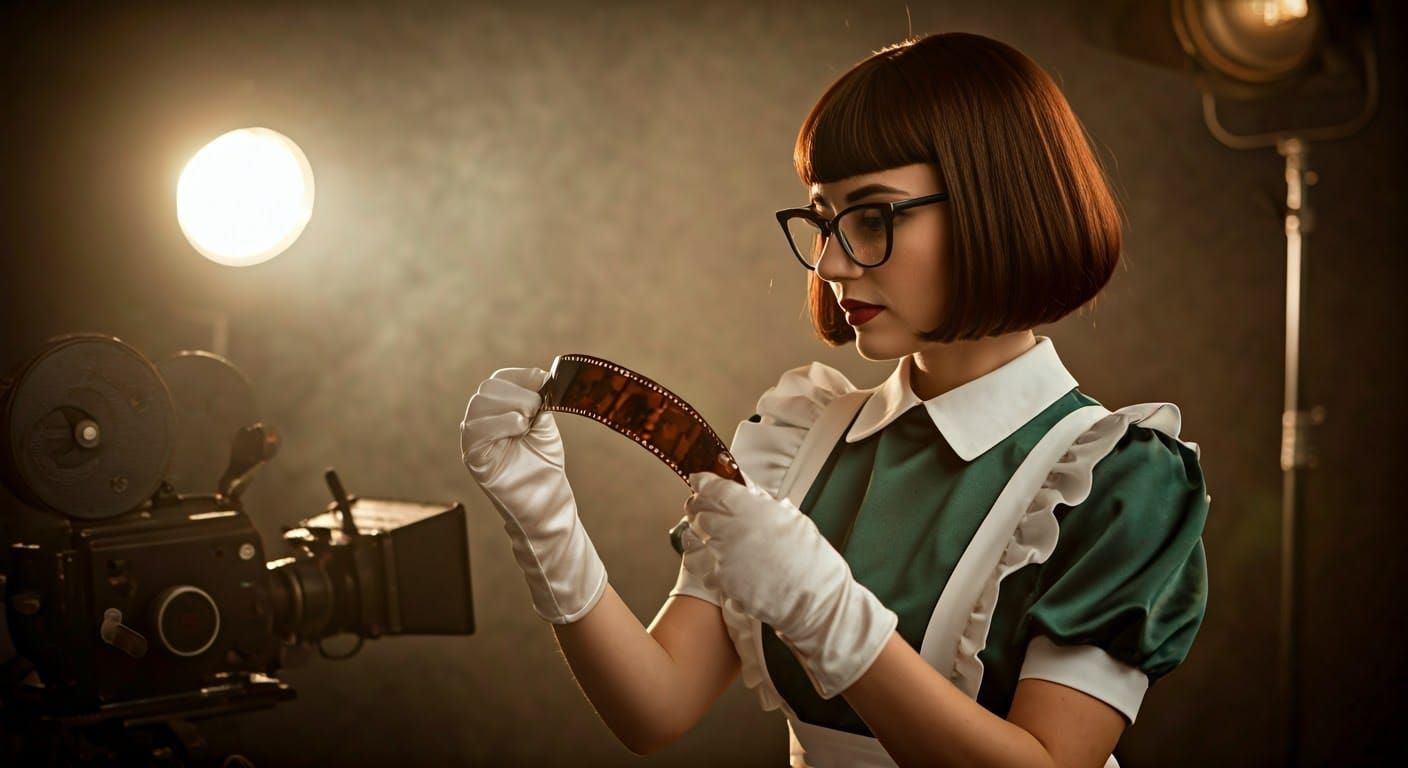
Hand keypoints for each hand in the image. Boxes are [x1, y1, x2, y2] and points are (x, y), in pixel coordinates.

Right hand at [461, 367, 605, 623]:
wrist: (546, 500)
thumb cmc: (544, 464)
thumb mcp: (545, 426)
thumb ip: (539, 401)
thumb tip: (541, 378)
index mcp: (498, 410)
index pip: (499, 380)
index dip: (520, 376)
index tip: (544, 379)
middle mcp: (482, 422)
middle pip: (487, 390)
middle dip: (516, 392)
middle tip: (537, 408)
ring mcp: (475, 441)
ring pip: (479, 406)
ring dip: (509, 405)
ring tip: (528, 421)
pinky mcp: (474, 459)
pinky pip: (474, 432)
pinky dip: (497, 423)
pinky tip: (518, 426)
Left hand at [682, 472, 896, 697]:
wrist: (817, 601)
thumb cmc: (813, 560)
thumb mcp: (794, 520)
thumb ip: (765, 506)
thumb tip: (749, 495)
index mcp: (752, 509)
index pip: (714, 489)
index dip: (704, 482)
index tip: (700, 481)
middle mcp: (732, 531)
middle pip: (699, 512)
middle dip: (701, 508)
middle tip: (706, 508)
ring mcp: (725, 559)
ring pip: (699, 540)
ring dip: (705, 537)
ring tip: (717, 540)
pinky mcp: (723, 583)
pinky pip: (709, 568)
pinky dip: (715, 566)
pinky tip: (730, 566)